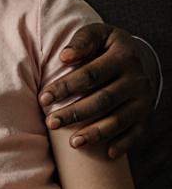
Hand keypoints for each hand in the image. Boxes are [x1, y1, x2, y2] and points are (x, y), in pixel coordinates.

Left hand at [38, 23, 155, 157]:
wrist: (141, 57)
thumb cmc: (107, 47)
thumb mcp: (99, 34)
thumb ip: (82, 41)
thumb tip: (65, 56)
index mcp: (123, 57)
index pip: (91, 74)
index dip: (66, 87)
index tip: (43, 99)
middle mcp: (136, 80)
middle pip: (103, 100)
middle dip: (75, 113)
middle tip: (50, 123)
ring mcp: (142, 99)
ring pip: (119, 120)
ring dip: (96, 133)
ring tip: (73, 143)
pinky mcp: (146, 115)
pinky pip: (136, 133)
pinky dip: (123, 144)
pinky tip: (106, 154)